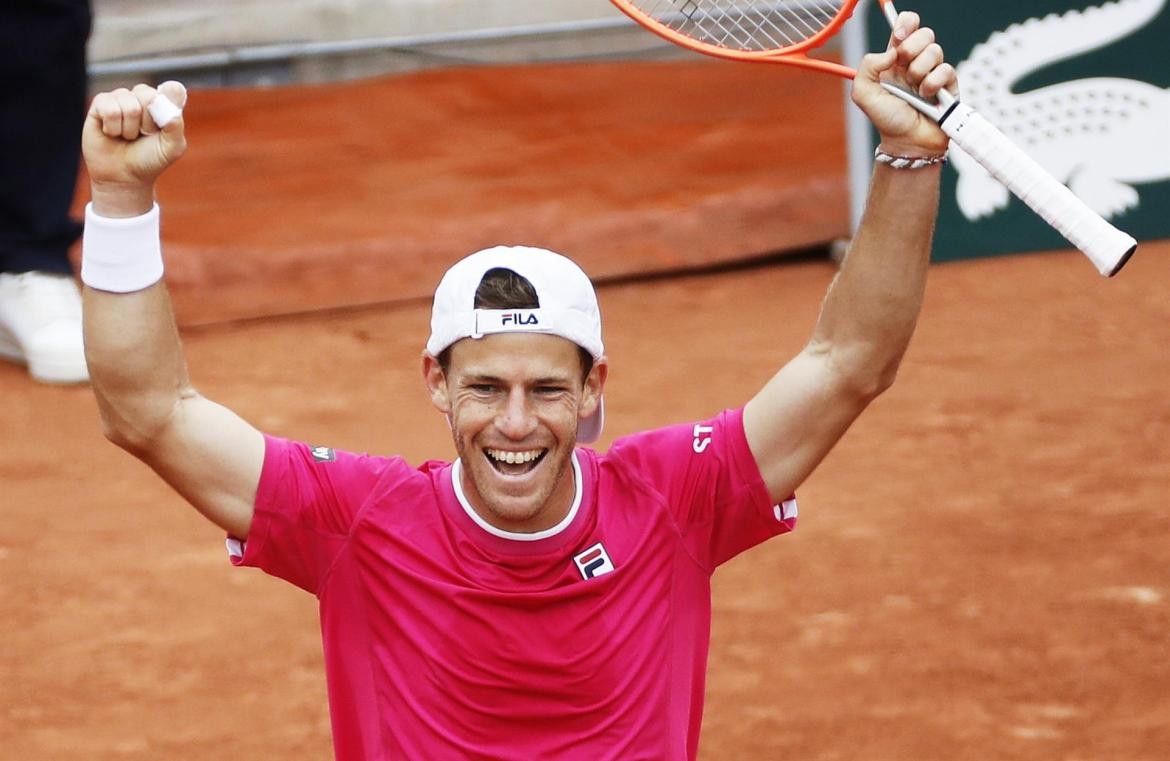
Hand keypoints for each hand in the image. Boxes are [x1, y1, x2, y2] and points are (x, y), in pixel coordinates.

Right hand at [83, 81, 187, 216]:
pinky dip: (113, 127)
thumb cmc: (149, 160)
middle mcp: (144, 96)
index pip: (173, 89)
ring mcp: (121, 98)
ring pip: (128, 104)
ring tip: (127, 136)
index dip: (167, 107)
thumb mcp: (171, 148)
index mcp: (165, 104)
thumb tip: (162, 101)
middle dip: (147, 123)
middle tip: (143, 135)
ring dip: (129, 129)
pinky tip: (112, 132)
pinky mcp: (100, 103)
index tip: (162, 127)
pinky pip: (109, 107)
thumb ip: (175, 125)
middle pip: (148, 95)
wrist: (123, 177)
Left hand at [851, 12, 957, 157]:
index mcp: (895, 59)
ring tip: (915, 89)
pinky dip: (933, 83)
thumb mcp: (864, 93)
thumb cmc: (887, 120)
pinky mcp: (949, 84)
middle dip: (912, 47)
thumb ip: (868, 66)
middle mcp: (915, 62)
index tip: (898, 37)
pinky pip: (946, 69)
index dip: (906, 24)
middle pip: (925, 33)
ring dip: (920, 70)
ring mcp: (933, 72)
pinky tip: (926, 96)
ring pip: (935, 50)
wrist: (907, 142)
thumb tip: (891, 51)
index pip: (906, 26)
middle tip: (903, 67)